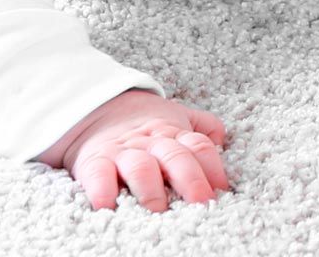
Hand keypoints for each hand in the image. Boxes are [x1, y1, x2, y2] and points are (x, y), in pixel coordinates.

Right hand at [37, 89, 231, 212]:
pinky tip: (108, 206)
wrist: (95, 108)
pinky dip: (102, 190)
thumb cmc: (142, 124)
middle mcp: (152, 142)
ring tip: (159, 210)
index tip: (222, 191)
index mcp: (174, 133)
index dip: (213, 168)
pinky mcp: (95, 162)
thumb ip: (202, 127)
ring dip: (151, 189)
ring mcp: (123, 152)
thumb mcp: (175, 117)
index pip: (199, 146)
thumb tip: (223, 141)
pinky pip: (98, 175)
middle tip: (201, 204)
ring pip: (141, 167)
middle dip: (191, 180)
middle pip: (176, 157)